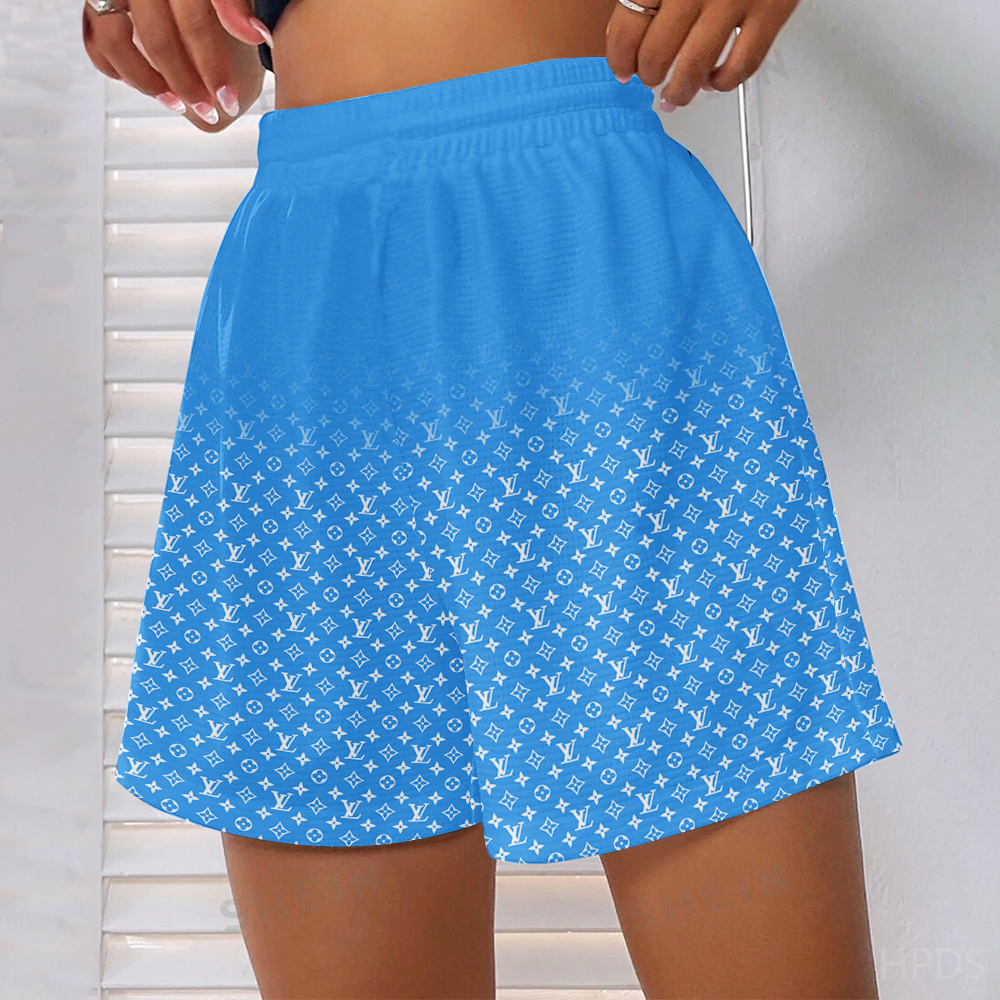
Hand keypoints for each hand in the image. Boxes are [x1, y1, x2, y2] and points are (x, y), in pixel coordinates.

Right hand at [81, 0, 267, 131]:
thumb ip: (236, 6)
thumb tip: (256, 33)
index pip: (196, 23)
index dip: (214, 67)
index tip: (229, 99)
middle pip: (157, 38)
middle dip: (186, 84)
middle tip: (208, 108)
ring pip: (114, 39)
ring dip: (147, 81)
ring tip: (175, 101)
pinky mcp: (96, 2)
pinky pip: (94, 39)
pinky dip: (116, 67)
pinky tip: (146, 83)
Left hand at [605, 0, 799, 109]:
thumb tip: (630, 26)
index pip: (628, 28)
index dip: (620, 57)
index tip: (622, 68)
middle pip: (657, 54)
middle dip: (649, 75)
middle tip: (650, 78)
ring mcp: (734, 1)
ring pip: (695, 69)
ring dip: (680, 91)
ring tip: (675, 95)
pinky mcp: (771, 10)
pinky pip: (743, 64)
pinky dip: (724, 82)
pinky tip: (714, 80)